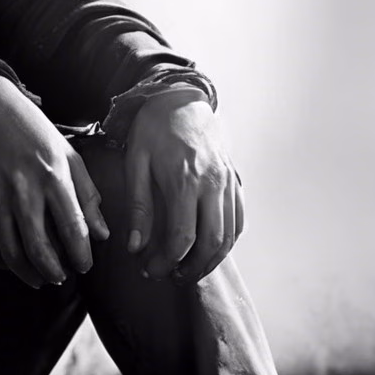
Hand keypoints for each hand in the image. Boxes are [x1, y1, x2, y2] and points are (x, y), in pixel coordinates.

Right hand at [0, 72, 109, 286]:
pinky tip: (14, 264)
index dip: (81, 255)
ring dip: (28, 273)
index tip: (86, 267)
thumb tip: (102, 234)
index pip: (72, 228)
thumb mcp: (70, 156)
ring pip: (10, 251)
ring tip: (42, 278)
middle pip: (38, 248)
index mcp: (53, 177)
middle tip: (63, 277)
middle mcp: (23, 190)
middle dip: (54, 272)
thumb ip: (88, 197)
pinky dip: (0, 260)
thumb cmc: (35, 133)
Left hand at [125, 88, 243, 282]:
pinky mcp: (235, 179)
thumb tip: (135, 247)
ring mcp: (228, 181)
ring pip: (230, 234)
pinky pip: (239, 218)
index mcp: (184, 179)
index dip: (167, 261)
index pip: (183, 236)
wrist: (181, 98)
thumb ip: (139, 208)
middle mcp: (212, 183)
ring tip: (190, 268)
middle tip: (172, 277)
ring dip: (212, 259)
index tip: (151, 270)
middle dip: (193, 268)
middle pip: (213, 242)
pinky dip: (228, 240)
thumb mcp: (136, 164)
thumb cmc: (153, 129)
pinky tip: (210, 247)